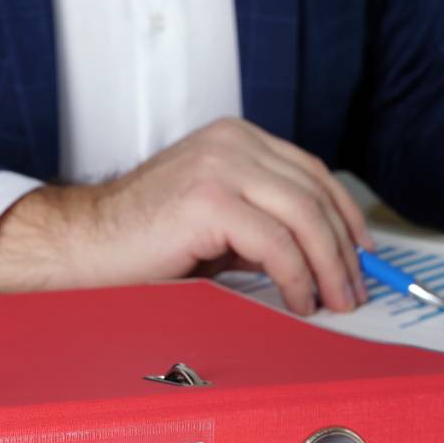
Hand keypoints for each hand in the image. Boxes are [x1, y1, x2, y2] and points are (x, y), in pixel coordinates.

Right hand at [0, 118, 372, 314]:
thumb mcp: (218, 228)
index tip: (362, 255)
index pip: (312, 173)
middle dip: (345, 249)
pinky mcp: (210, 198)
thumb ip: (265, 229)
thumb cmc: (140, 244)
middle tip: (355, 290)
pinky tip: (300, 301)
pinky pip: (277, 244)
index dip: (346, 216)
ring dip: (330, 267)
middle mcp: (232, 142)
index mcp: (235, 140)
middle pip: (316, 193)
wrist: (81, 248)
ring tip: (336, 302)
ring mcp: (221, 165)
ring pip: (305, 216)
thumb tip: (320, 260)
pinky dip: (298, 278)